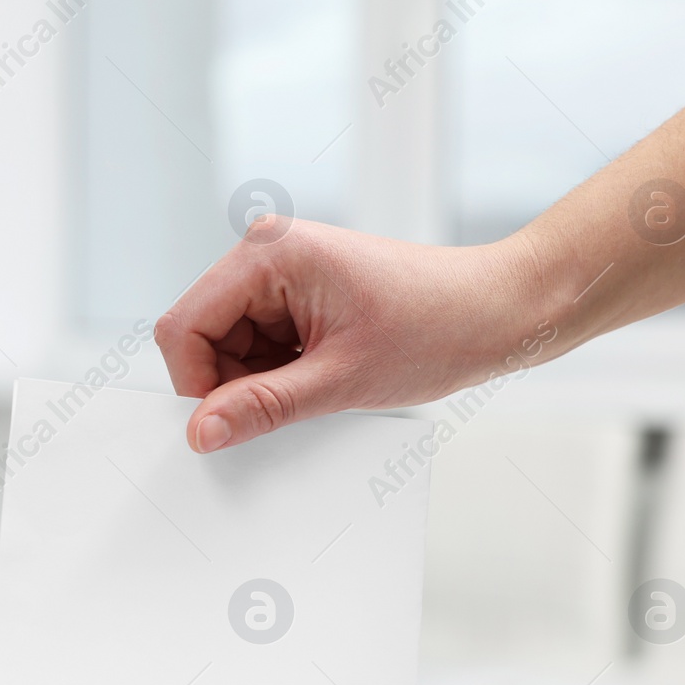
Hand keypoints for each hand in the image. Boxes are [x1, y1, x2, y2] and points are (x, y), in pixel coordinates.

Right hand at [155, 216, 544, 452]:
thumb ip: (262, 406)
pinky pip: (258, 345)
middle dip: (235, 383)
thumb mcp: (341, 379)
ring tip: (323, 384)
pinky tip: (324, 376)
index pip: (185, 327)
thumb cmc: (438, 325)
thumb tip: (202, 432)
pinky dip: (280, 374)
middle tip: (292, 403)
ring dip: (261, 381)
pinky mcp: (297, 295)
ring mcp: (280, 273)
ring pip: (229, 347)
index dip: (197, 385)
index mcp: (268, 254)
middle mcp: (266, 253)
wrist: (499, 310)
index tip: (231, 423)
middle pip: (203, 337)